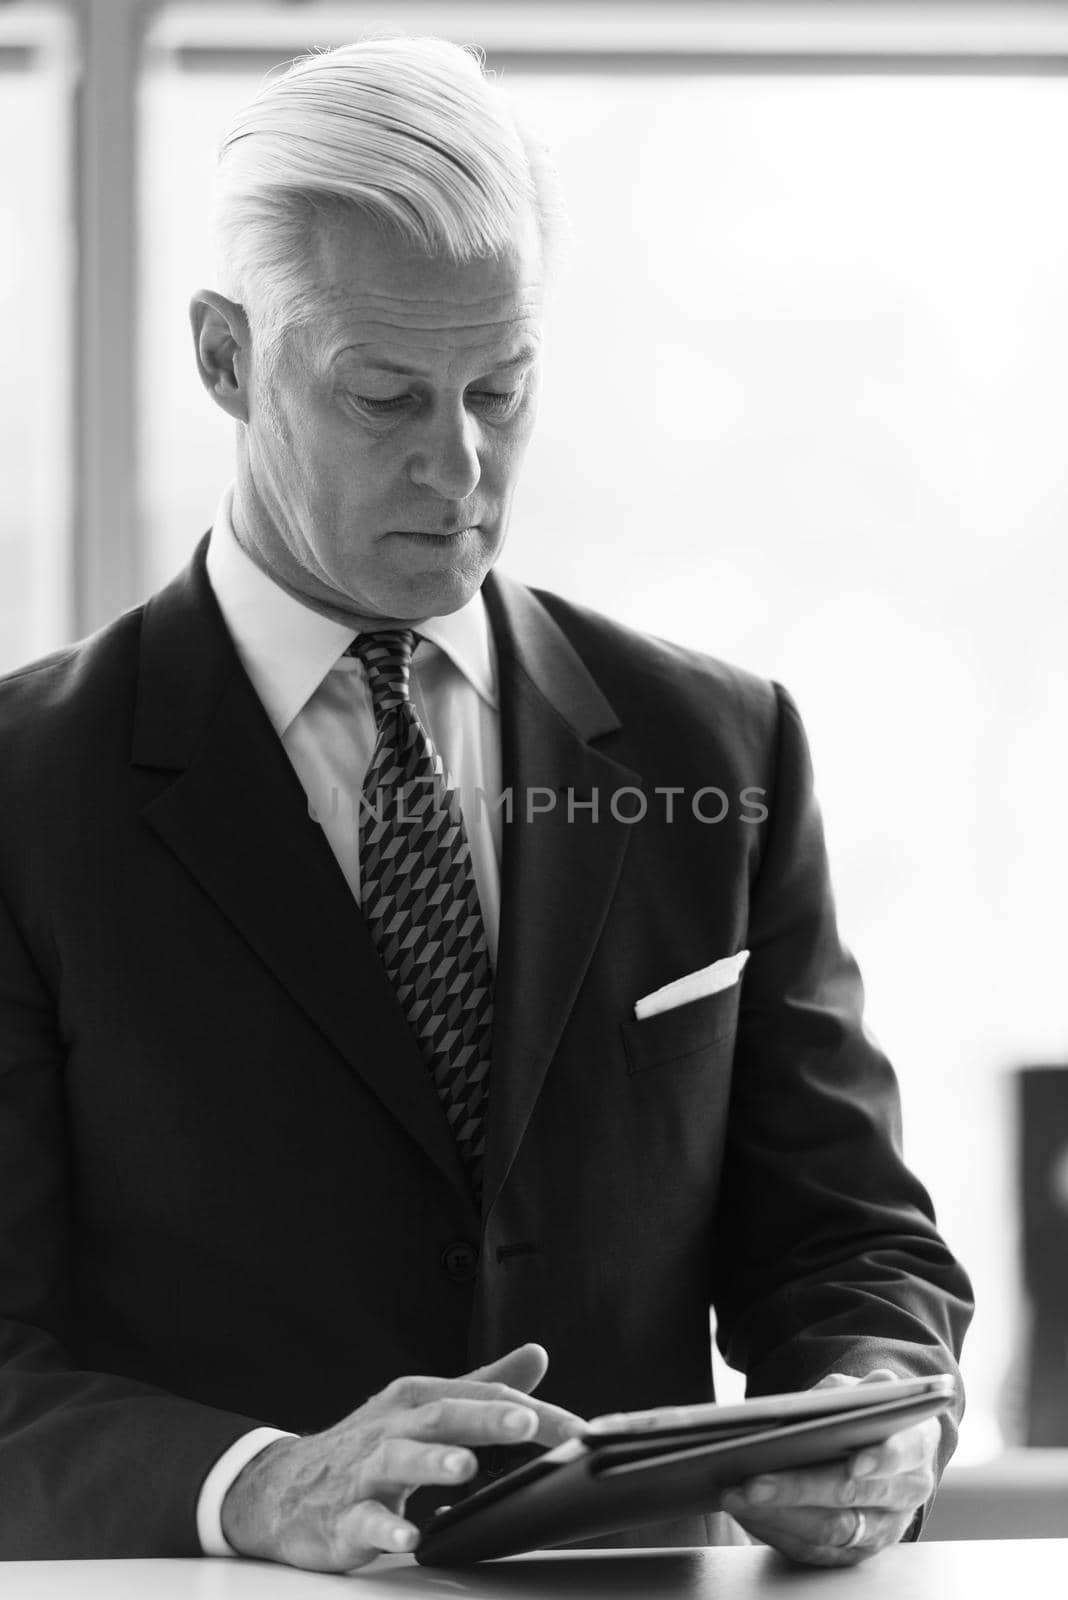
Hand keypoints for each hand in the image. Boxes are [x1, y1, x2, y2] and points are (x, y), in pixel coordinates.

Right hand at [220, 1342, 582, 1570]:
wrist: (285, 1488)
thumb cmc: (366, 1445)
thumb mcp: (424, 1406)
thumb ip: (483, 1384)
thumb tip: (536, 1355)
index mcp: (417, 1399)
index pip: (481, 1397)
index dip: (532, 1412)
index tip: (578, 1429)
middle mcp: (393, 1427)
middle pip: (442, 1415)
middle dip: (484, 1418)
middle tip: (524, 1424)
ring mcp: (365, 1471)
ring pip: (400, 1460)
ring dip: (432, 1462)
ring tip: (464, 1466)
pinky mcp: (343, 1517)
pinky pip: (365, 1522)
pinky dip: (387, 1529)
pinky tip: (409, 1538)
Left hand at [720, 1369, 939, 1566]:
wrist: (875, 1450)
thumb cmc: (861, 1415)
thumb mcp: (859, 1392)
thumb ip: (857, 1391)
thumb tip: (861, 1391)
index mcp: (916, 1444)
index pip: (903, 1454)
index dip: (882, 1460)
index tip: (854, 1463)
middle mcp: (905, 1492)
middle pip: (852, 1497)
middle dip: (800, 1489)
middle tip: (754, 1482)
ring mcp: (883, 1528)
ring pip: (830, 1531)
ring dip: (778, 1516)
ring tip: (736, 1497)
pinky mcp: (855, 1551)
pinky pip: (814, 1551)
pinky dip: (775, 1532)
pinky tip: (745, 1513)